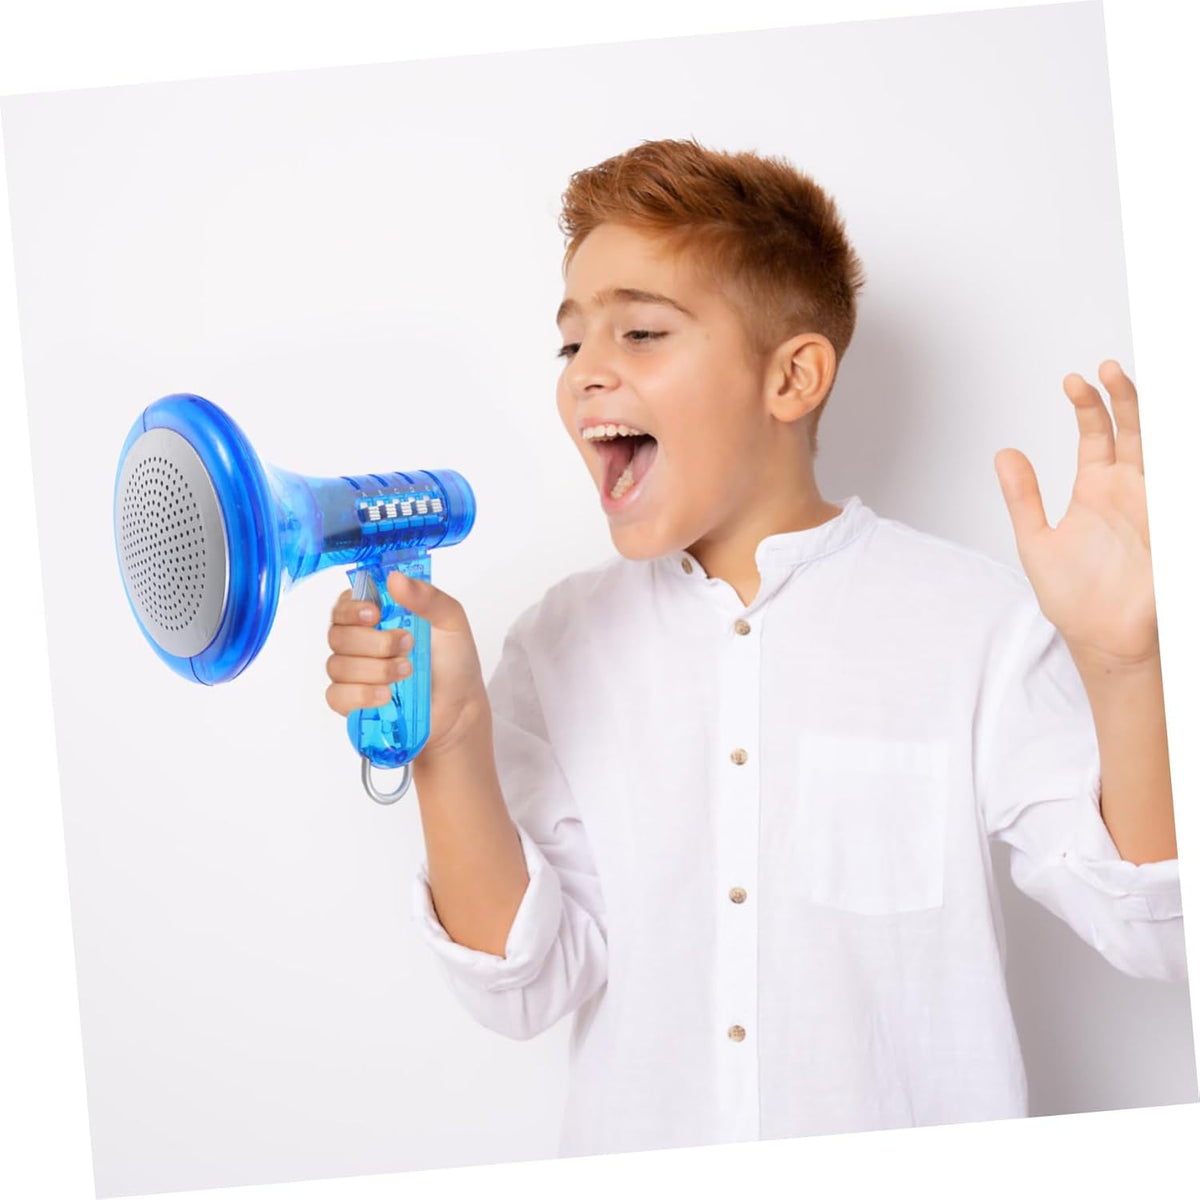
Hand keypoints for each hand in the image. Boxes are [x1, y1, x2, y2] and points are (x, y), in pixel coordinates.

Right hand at [325, 574, 491, 757]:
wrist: (460, 705)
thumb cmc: (453, 661)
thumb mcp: (451, 621)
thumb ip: (426, 597)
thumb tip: (396, 579)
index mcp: (377, 616)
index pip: (344, 604)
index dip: (352, 608)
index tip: (376, 614)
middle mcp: (359, 641)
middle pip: (338, 635)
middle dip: (374, 642)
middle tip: (407, 645)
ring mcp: (353, 672)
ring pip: (338, 665)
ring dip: (376, 669)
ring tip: (407, 671)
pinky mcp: (352, 701)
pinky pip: (337, 696)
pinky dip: (361, 695)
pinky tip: (386, 695)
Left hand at [994, 360, 1157, 668]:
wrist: (1105, 641)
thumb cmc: (1074, 598)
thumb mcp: (1037, 541)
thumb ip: (1023, 497)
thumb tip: (1003, 453)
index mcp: (1096, 489)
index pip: (1097, 434)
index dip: (1088, 405)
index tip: (1072, 381)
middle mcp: (1129, 490)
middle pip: (1134, 430)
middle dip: (1123, 397)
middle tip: (1106, 370)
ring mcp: (1155, 505)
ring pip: (1161, 448)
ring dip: (1151, 417)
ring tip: (1131, 384)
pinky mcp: (1172, 526)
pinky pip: (1176, 488)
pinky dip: (1174, 464)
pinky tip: (1168, 436)